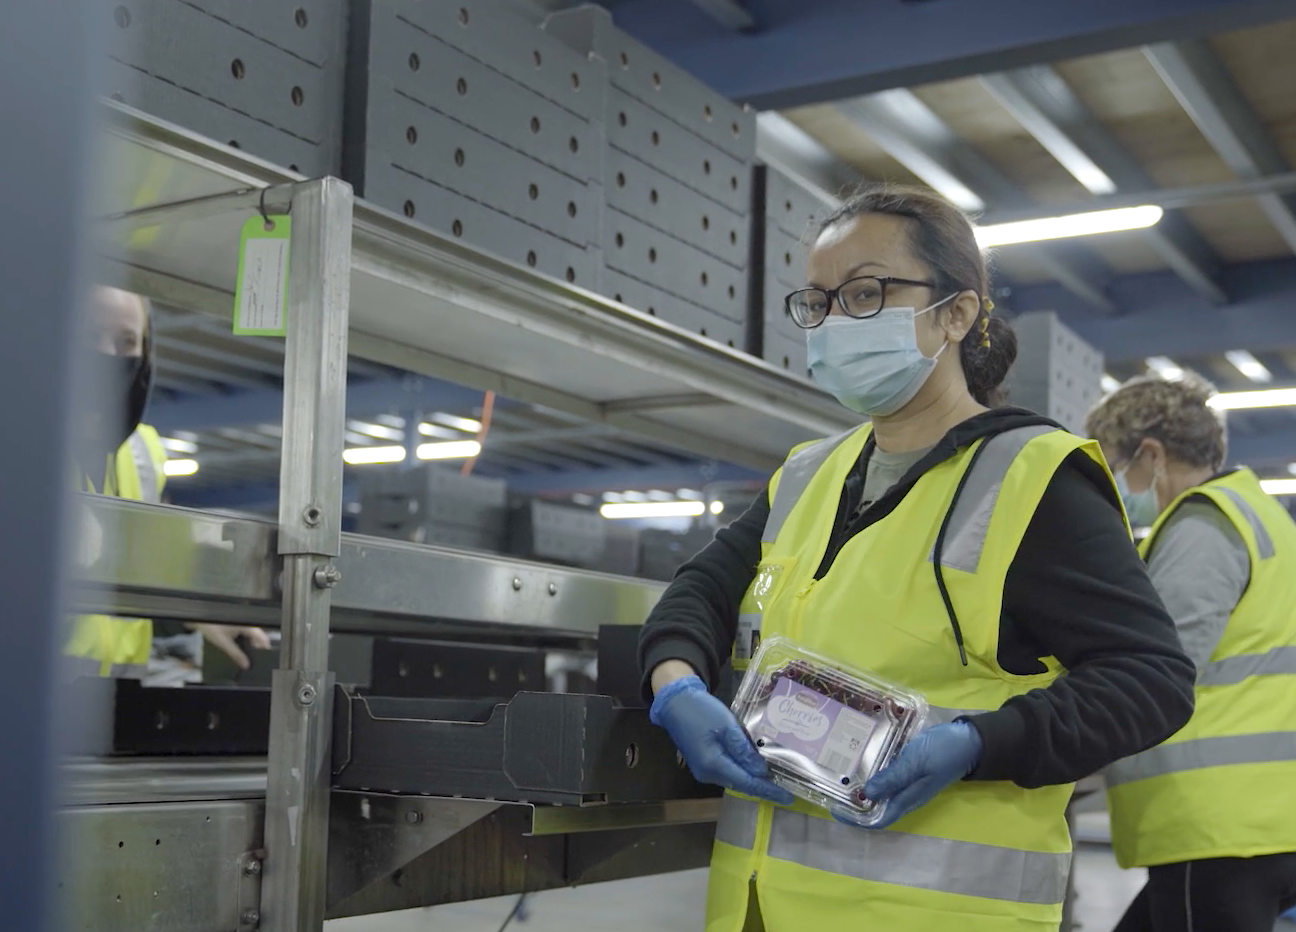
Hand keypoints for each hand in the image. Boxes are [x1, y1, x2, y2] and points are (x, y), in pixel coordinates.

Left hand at [191, 624, 271, 670]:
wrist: (200, 619)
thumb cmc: (211, 626)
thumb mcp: (224, 644)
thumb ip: (236, 655)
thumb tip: (245, 664)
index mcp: (246, 625)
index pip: (261, 636)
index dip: (264, 646)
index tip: (264, 653)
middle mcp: (246, 622)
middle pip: (258, 635)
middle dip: (257, 646)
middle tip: (254, 656)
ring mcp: (241, 621)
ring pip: (252, 633)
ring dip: (251, 642)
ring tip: (247, 651)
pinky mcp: (237, 622)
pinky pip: (246, 630)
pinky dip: (245, 638)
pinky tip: (240, 644)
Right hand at [650, 673, 793, 804]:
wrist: (675, 702)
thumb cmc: (701, 711)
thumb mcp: (727, 726)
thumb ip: (744, 750)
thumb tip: (761, 771)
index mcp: (714, 765)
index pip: (747, 783)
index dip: (769, 791)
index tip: (789, 798)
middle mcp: (708, 774)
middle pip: (742, 784)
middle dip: (764, 787)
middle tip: (787, 788)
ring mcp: (704, 770)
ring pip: (735, 778)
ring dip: (753, 779)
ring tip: (776, 778)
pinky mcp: (703, 763)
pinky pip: (727, 771)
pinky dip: (742, 771)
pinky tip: (754, 766)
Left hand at [836, 722, 982, 828]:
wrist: (969, 739)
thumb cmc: (942, 752)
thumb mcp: (916, 763)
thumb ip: (893, 778)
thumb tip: (865, 796)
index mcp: (907, 798)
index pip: (879, 819)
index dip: (857, 819)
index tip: (834, 809)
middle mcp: (905, 793)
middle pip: (876, 804)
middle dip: (854, 800)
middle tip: (831, 784)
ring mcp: (907, 779)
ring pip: (879, 787)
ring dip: (861, 782)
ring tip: (840, 768)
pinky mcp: (908, 766)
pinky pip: (886, 771)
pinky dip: (872, 767)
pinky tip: (860, 754)